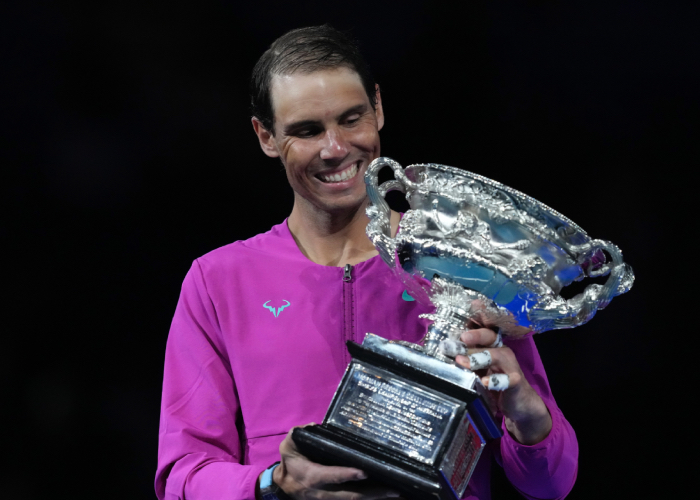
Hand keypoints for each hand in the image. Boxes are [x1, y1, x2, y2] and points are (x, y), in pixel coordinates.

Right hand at [267, 427, 401, 499]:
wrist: (283, 487)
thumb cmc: (290, 462)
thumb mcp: (290, 445)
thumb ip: (300, 434)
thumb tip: (316, 425)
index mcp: (312, 476)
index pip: (331, 476)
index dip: (347, 475)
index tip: (363, 472)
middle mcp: (324, 492)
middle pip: (351, 495)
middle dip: (373, 493)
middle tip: (393, 488)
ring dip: (377, 499)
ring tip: (397, 494)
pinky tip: (389, 496)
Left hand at [454, 327, 551, 444]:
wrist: (519, 404)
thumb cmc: (494, 383)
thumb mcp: (478, 370)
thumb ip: (465, 361)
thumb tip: (445, 353)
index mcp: (492, 346)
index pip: (481, 331)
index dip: (471, 326)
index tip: (457, 326)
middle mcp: (501, 351)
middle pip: (488, 337)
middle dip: (473, 338)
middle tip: (458, 342)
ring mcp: (510, 365)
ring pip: (496, 355)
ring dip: (478, 358)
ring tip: (462, 362)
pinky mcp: (515, 381)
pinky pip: (507, 379)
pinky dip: (496, 380)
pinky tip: (486, 383)